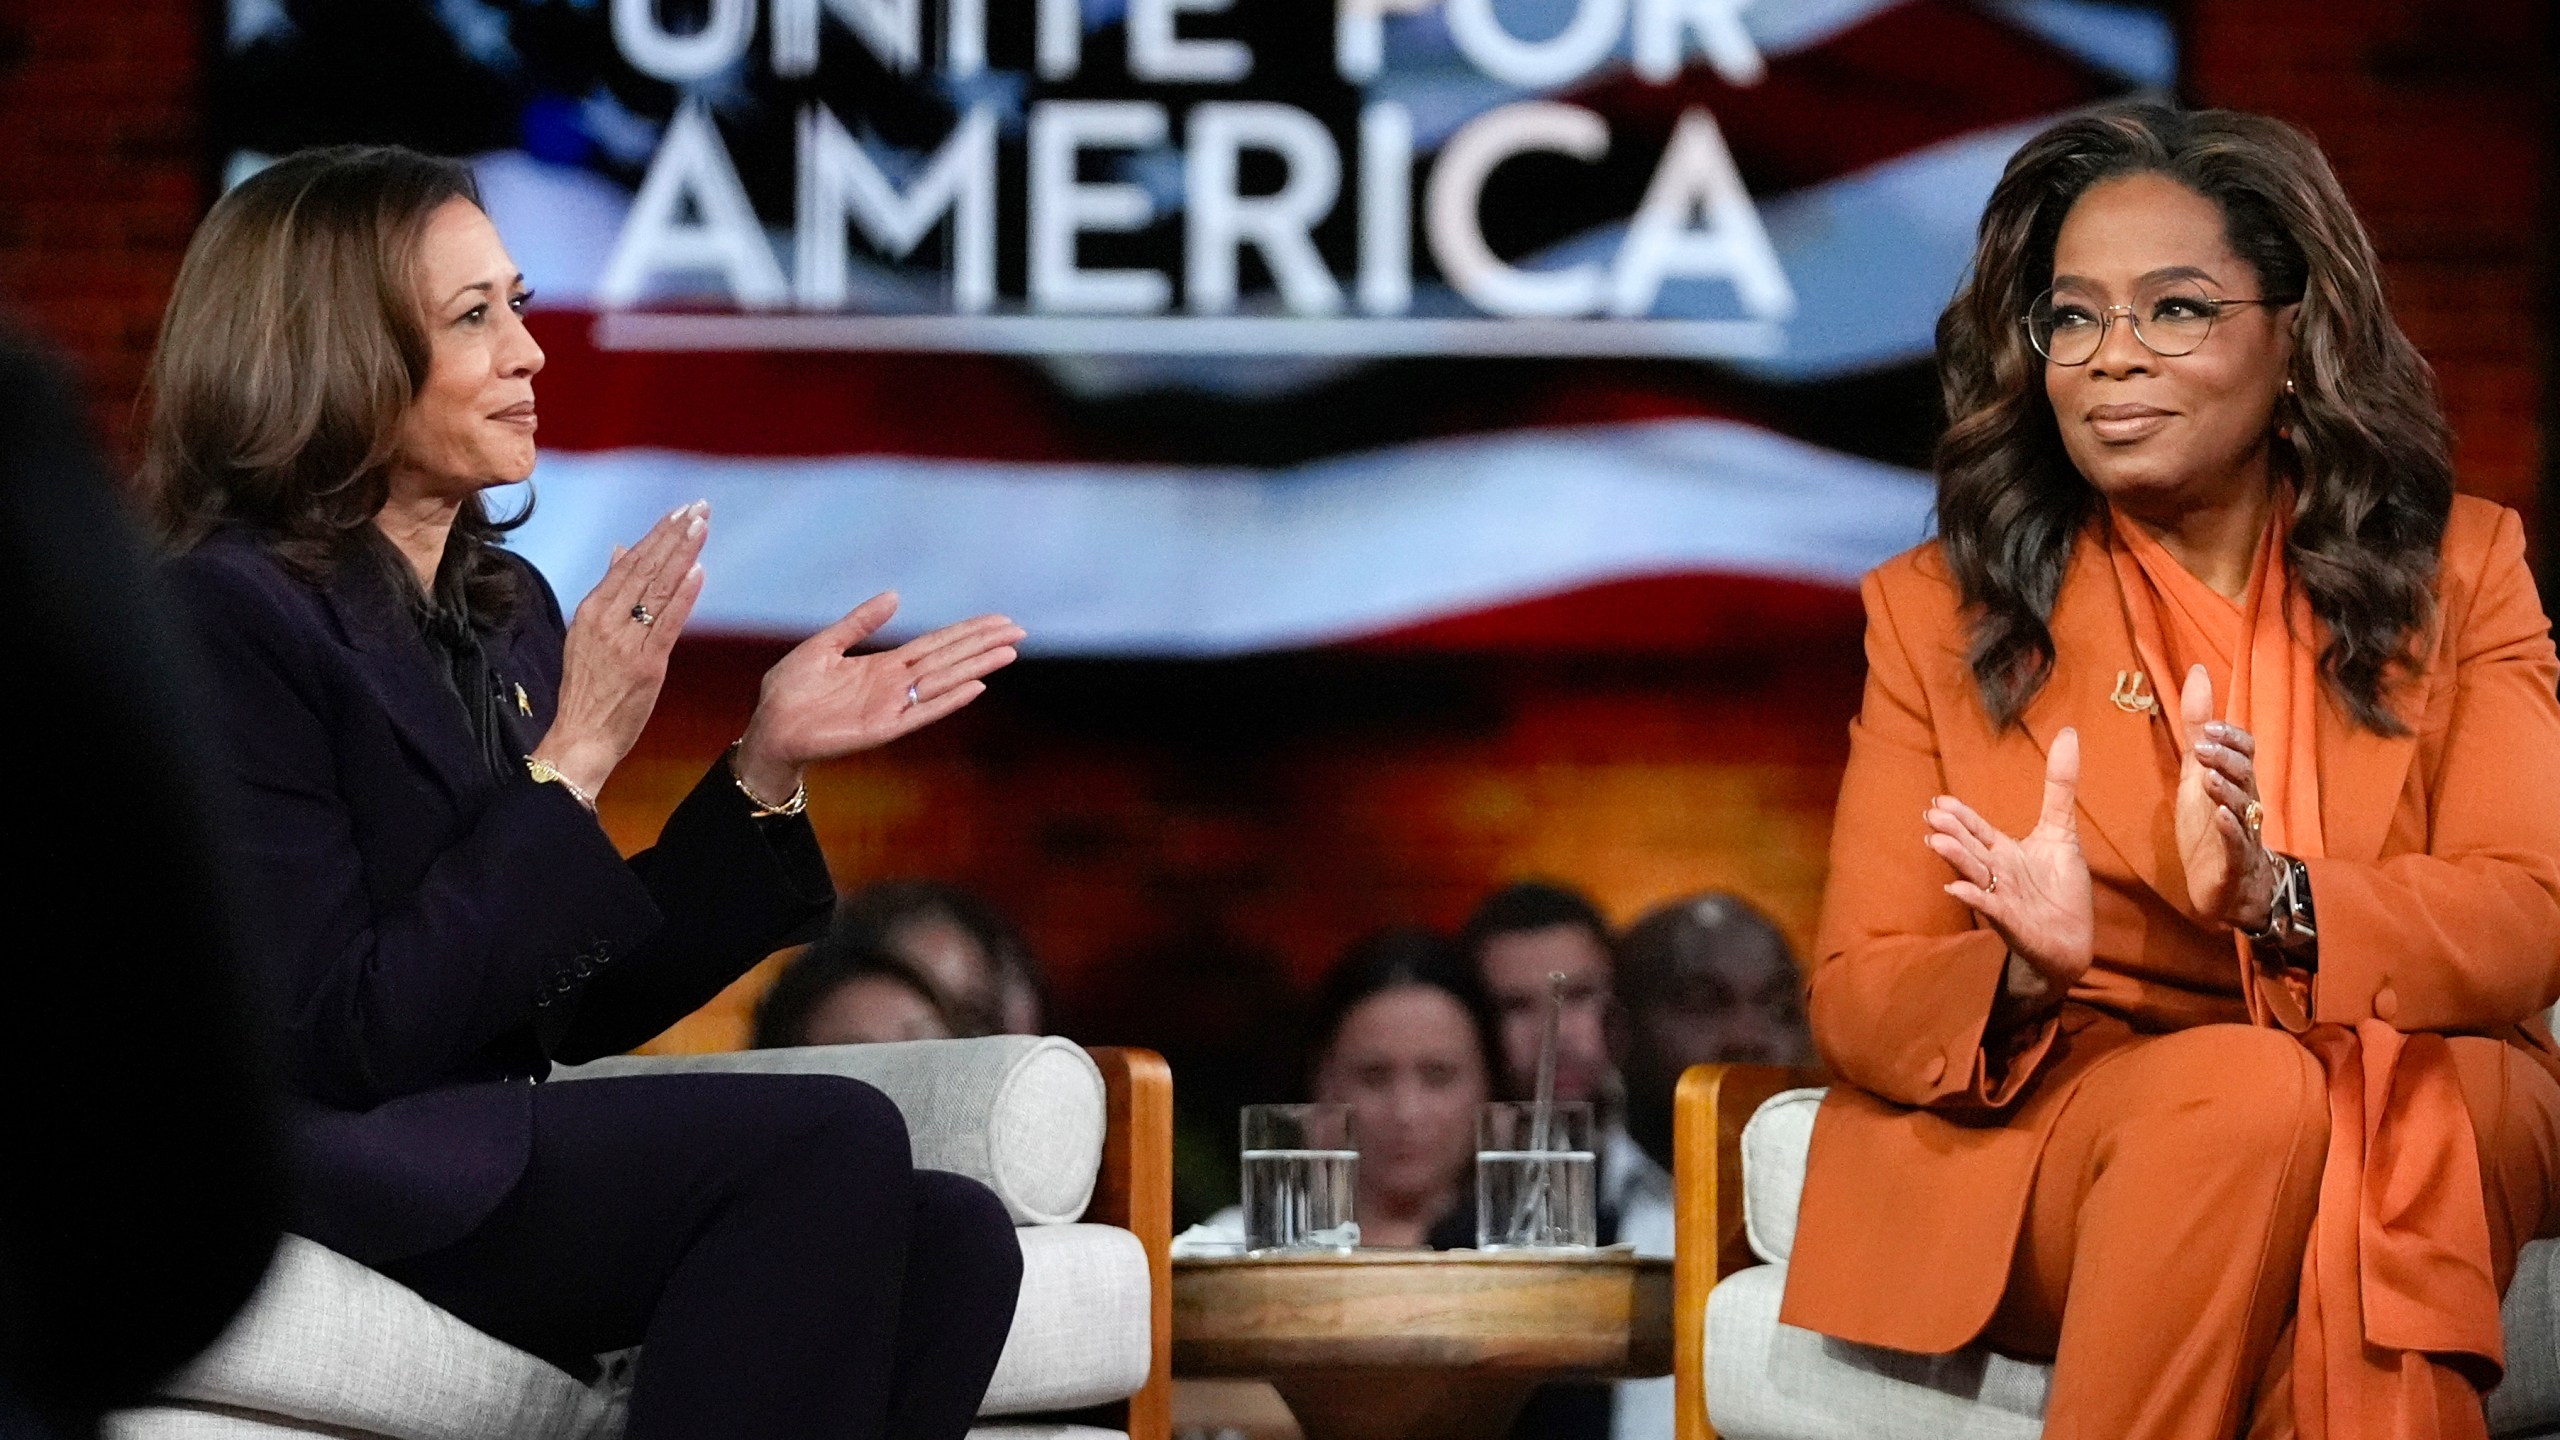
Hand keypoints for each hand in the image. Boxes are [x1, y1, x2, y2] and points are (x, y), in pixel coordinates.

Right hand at [531, 501, 709, 797]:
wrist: (581, 736)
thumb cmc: (587, 688)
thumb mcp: (587, 633)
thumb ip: (607, 591)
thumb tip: (620, 550)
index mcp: (590, 610)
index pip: (629, 563)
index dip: (656, 536)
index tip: (678, 513)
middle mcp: (606, 620)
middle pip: (645, 568)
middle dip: (674, 535)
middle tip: (698, 507)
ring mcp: (626, 642)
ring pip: (658, 589)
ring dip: (683, 554)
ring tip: (702, 526)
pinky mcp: (646, 664)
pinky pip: (668, 623)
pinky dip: (684, 595)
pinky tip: (699, 571)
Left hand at [733, 592, 1024, 797]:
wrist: (768, 727)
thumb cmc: (789, 690)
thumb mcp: (824, 645)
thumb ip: (859, 623)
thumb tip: (896, 596)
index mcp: (884, 666)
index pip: (936, 645)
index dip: (967, 632)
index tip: (998, 621)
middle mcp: (895, 686)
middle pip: (949, 659)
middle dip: (983, 645)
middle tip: (1018, 631)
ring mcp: (892, 707)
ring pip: (944, 682)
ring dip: (976, 667)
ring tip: (1008, 653)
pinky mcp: (882, 729)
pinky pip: (921, 712)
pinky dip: (949, 700)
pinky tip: (975, 687)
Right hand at [1925, 727, 2094, 1006]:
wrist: (2071, 939)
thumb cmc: (2060, 887)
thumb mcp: (2061, 831)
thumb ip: (2060, 786)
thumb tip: (2069, 734)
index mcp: (2003, 851)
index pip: (1977, 830)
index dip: (1960, 817)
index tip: (1939, 801)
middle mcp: (1996, 872)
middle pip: (1971, 849)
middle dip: (1953, 833)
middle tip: (1932, 815)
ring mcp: (2001, 897)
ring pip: (1975, 875)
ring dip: (1956, 860)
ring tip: (1938, 844)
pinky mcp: (2012, 922)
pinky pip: (1990, 908)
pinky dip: (1974, 899)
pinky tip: (1956, 889)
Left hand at [2174, 664, 2277, 930]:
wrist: (2227, 886)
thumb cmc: (2212, 825)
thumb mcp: (2197, 772)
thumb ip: (2196, 728)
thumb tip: (2198, 672)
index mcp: (2237, 782)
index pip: (2245, 751)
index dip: (2230, 738)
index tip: (2207, 727)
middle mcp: (2246, 803)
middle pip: (2246, 774)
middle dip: (2226, 759)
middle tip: (2201, 748)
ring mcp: (2244, 832)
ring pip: (2243, 807)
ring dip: (2226, 790)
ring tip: (2208, 776)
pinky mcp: (2234, 861)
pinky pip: (2238, 844)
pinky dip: (2231, 830)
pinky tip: (2221, 818)